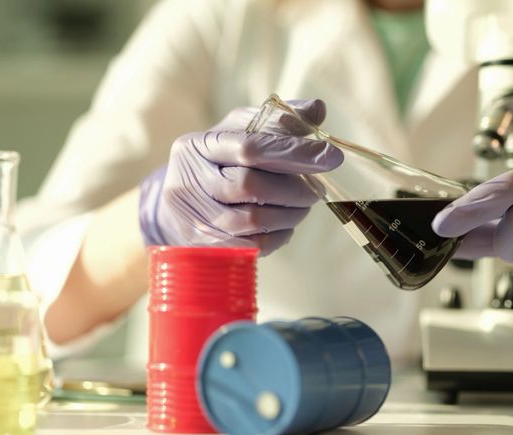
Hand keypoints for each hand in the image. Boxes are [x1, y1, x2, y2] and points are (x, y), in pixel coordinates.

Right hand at [139, 99, 342, 254]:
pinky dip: (279, 236)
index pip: (250, 146)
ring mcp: (194, 218)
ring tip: (302, 206)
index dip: (294, 152)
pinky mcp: (205, 248)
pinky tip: (285, 225)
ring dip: (291, 214)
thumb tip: (317, 109)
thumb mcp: (241, 133)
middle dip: (294, 189)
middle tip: (316, 190)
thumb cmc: (219, 164)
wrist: (181, 207)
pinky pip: (253, 246)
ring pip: (254, 220)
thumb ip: (278, 120)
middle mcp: (188, 181)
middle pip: (250, 185)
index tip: (332, 156)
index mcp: (198, 145)